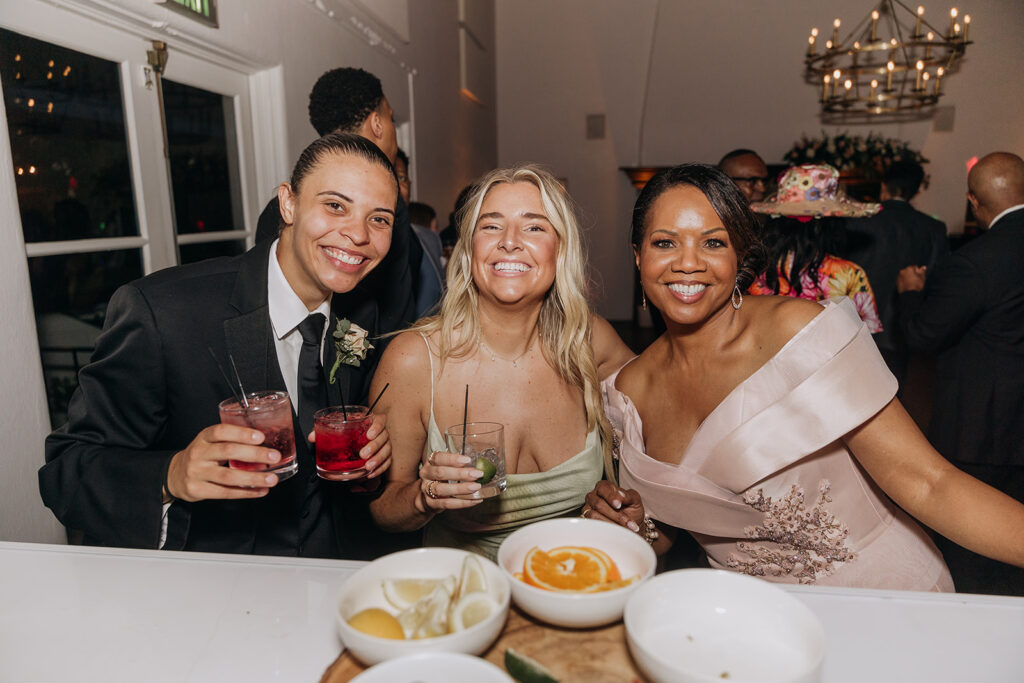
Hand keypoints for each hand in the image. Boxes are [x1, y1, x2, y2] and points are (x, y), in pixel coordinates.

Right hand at [165, 424, 281, 502]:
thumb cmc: (201, 456)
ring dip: (253, 478)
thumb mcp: (209, 443)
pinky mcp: (197, 490)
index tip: (260, 437)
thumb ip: (231, 441)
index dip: (241, 433)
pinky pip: (225, 492)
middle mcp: (198, 453)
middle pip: (228, 451)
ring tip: (271, 478)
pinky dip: (245, 492)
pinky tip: (260, 490)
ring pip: (228, 476)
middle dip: (254, 454)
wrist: (175, 475)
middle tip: (274, 456)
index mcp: (203, 438)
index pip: (221, 431)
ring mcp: (196, 472)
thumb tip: (265, 443)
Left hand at [308, 412, 391, 480]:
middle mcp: (381, 432)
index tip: (368, 435)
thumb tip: (312, 437)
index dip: (377, 426)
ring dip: (378, 459)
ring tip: (367, 466)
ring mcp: (385, 444)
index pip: (380, 420)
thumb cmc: (350, 430)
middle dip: (374, 446)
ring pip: (387, 451)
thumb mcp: (339, 427)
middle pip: (384, 437)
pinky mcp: (385, 455)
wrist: (358, 437)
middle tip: (363, 454)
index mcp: (371, 421)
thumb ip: (325, 430)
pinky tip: (370, 473)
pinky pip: (387, 462)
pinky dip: (380, 469)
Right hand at [415, 451, 484, 511]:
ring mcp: (426, 490)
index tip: (468, 460)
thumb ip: (459, 464)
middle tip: (477, 474)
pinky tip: (475, 500)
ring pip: (442, 489)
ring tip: (476, 487)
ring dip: (461, 488)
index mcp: (430, 462)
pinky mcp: (431, 503)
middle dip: (460, 474)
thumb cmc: (442, 477)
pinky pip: (447, 503)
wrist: (428, 495)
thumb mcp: (447, 467)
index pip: (438, 458)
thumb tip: (480, 463)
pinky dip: (462, 502)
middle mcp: (426, 475)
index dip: (452, 459)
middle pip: (440, 473)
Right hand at [583, 481, 644, 532]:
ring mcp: (588, 509)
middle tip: (628, 522)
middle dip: (615, 514)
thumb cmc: (631, 511)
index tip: (619, 505)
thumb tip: (620, 494)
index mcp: (604, 487)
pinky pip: (593, 525)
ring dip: (611, 523)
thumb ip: (629, 496)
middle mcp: (593, 496)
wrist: (630, 527)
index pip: (603, 488)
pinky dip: (606, 529)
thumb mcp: (635, 501)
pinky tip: (616, 532)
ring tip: (625, 529)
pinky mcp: (588, 522)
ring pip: (594, 515)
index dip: (610, 497)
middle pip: (598, 503)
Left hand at [897, 265, 926, 292]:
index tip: (919, 277)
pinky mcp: (897, 282)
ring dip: (908, 277)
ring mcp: (899, 276)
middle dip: (912, 274)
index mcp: (909, 269)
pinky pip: (902, 279)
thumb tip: (923, 267)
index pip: (915, 267)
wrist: (909, 295)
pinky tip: (908, 285)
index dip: (918, 272)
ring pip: (905, 275)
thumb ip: (922, 271)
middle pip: (909, 270)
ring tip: (911, 283)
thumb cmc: (917, 285)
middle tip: (915, 280)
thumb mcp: (922, 278)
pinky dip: (904, 280)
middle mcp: (902, 271)